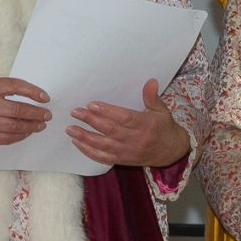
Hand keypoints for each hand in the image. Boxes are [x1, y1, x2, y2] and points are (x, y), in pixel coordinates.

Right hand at [0, 78, 51, 153]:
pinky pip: (8, 137)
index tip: (45, 98)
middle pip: (18, 109)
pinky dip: (20, 135)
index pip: (14, 86)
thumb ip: (2, 90)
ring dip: (31, 126)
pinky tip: (27, 132)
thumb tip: (32, 97)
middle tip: (47, 115)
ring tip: (40, 125)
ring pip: (15, 125)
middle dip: (36, 113)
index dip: (32, 92)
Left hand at [69, 80, 189, 169]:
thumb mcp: (162, 111)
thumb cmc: (164, 128)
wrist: (171, 152)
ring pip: (103, 145)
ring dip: (85, 137)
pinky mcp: (122, 160)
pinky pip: (103, 157)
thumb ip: (152, 97)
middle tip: (75, 112)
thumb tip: (150, 81)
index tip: (91, 104)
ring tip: (70, 129)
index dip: (107, 111)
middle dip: (91, 121)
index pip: (123, 118)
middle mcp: (135, 139)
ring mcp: (127, 151)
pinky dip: (89, 151)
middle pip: (109, 130)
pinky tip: (77, 143)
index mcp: (145, 125)